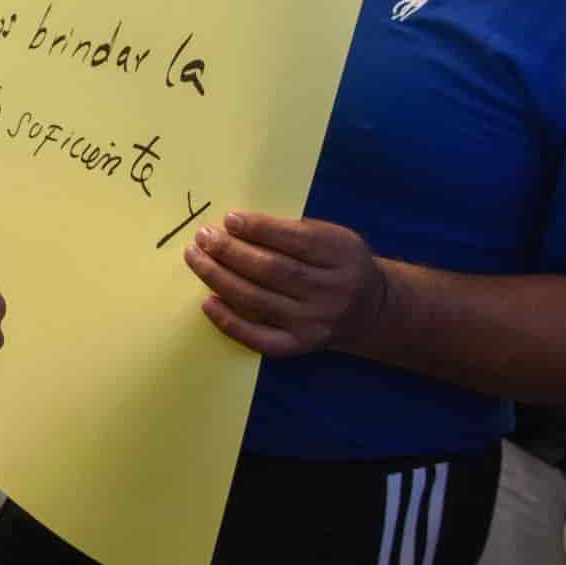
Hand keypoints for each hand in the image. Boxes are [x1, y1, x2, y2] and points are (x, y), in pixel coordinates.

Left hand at [184, 213, 387, 358]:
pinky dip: (229, 321)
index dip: (259, 229)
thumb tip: (236, 223)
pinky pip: (258, 337)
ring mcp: (313, 322)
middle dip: (230, 251)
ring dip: (219, 278)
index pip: (295, 240)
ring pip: (257, 300)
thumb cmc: (338, 262)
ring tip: (195, 257)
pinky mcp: (299, 345)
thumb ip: (294, 230)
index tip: (228, 219)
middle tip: (203, 237)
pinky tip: (206, 302)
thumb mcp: (332, 236)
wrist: (369, 309)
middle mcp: (329, 291)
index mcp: (341, 255)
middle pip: (271, 270)